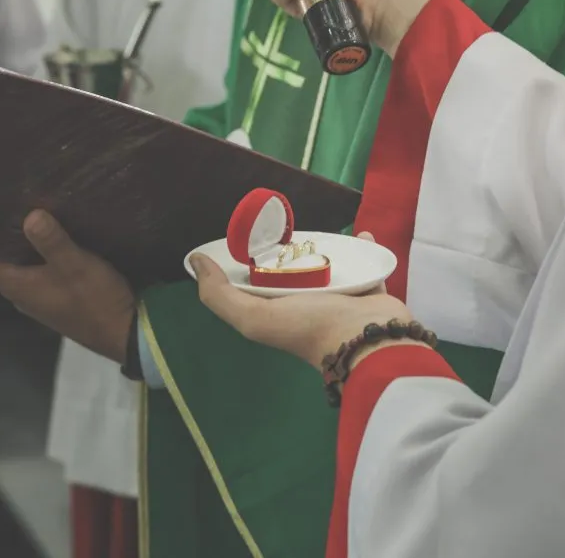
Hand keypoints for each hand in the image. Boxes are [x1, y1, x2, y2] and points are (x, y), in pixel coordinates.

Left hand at [0, 210, 136, 363]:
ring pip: (13, 262)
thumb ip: (53, 241)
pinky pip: (34, 267)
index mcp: (15, 284)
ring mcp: (38, 296)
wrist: (126, 334)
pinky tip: (41, 232)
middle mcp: (20, 291)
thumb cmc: (96, 301)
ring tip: (8, 206)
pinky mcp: (56, 295)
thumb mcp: (77, 266)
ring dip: (9, 240)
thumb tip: (29, 215)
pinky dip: (30, 249)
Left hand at [191, 233, 414, 369]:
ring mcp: (340, 301)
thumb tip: (195, 262)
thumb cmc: (309, 327)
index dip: (248, 262)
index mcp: (277, 313)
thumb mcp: (253, 317)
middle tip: (287, 225)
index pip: (257, 285)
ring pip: (331, 267)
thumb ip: (220, 295)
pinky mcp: (368, 293)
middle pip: (294, 273)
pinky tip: (362, 234)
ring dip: (328, 248)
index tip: (246, 232)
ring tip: (324, 229)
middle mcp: (306, 307)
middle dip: (291, 252)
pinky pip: (366, 266)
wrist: (368, 339)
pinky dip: (364, 249)